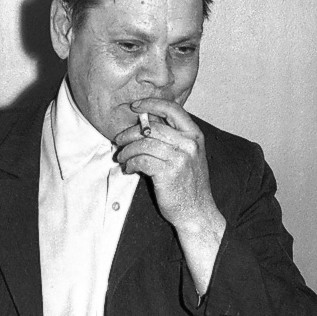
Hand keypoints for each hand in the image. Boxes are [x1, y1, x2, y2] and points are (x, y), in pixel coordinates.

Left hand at [115, 97, 223, 234]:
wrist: (197, 212)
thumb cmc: (188, 184)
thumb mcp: (188, 155)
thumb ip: (172, 138)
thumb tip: (144, 124)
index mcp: (195, 134)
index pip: (172, 109)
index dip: (151, 104)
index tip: (135, 106)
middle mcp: (189, 143)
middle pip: (152, 127)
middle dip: (130, 133)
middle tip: (119, 140)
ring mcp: (180, 158)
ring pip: (143, 144)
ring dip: (127, 151)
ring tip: (122, 158)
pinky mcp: (169, 172)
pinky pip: (141, 160)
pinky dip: (130, 163)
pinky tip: (129, 169)